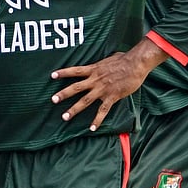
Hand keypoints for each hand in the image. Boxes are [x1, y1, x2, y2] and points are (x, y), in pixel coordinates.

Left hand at [50, 41, 164, 130]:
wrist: (135, 64)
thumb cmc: (124, 59)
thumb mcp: (108, 59)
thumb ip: (100, 65)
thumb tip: (100, 63)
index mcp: (93, 69)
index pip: (74, 70)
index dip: (63, 73)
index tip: (52, 75)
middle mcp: (95, 80)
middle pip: (76, 88)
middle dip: (63, 94)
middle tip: (53, 100)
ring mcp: (102, 89)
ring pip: (85, 101)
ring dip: (74, 109)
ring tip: (64, 117)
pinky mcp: (112, 97)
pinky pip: (103, 110)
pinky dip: (97, 120)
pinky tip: (92, 128)